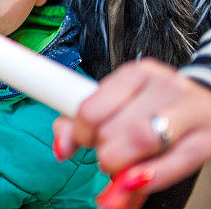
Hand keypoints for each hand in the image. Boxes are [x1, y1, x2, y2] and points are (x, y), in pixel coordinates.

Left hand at [52, 59, 210, 207]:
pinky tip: (138, 183)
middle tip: (109, 159)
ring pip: (143, 139)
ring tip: (123, 173)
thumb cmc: (157, 108)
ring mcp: (190, 109)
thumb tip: (61, 149)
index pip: (90, 108)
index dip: (80, 134)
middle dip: (104, 153)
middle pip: (115, 127)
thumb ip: (80, 124)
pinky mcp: (209, 138)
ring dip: (124, 167)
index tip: (83, 143)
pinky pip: (176, 162)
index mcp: (136, 74)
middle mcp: (164, 86)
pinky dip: (151, 177)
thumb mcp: (119, 105)